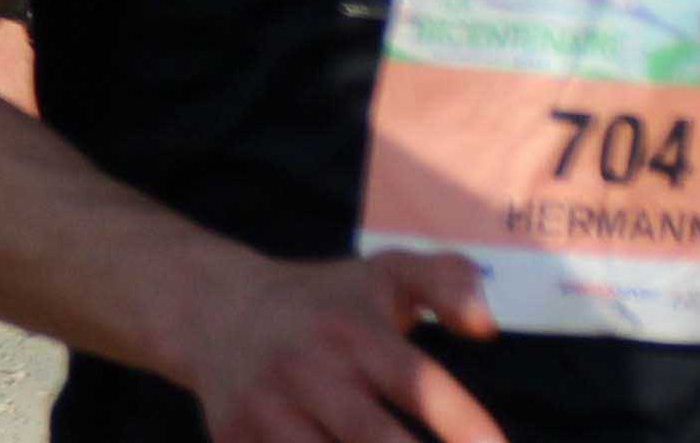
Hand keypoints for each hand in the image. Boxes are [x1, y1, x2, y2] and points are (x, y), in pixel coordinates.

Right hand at [179, 249, 503, 442]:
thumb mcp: (385, 274)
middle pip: (373, 439)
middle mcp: (307, 371)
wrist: (214, 309)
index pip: (416, 383)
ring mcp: (267, 413)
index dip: (463, 424)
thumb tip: (485, 326)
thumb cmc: (325, 303)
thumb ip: (448, 281)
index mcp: (351, 331)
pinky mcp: (237, 442)